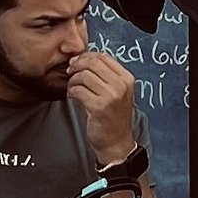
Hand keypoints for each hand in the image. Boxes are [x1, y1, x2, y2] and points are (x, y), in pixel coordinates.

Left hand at [63, 47, 139, 163]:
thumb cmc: (113, 116)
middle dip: (77, 65)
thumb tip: (79, 58)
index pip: (103, 56)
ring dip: (73, 80)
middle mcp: (121, 85)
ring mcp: (111, 96)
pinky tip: (73, 96)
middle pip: (92, 62)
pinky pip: (78, 90)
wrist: (116, 141)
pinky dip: (71, 91)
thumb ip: (103, 74)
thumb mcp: (116, 91)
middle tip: (71, 73)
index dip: (86, 56)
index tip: (77, 63)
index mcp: (126, 78)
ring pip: (84, 75)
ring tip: (73, 88)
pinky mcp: (99, 107)